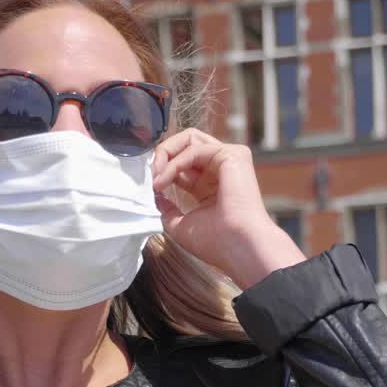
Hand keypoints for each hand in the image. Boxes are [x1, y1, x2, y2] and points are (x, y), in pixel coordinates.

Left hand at [151, 128, 305, 288]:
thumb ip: (167, 208)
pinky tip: (164, 180)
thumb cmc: (215, 242)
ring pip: (190, 139)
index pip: (182, 163)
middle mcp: (220, 169)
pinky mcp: (233, 155)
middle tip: (150, 175)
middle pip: (186, 143)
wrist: (237, 247)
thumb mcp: (180, 224)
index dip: (161, 169)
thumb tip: (156, 195)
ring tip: (155, 179)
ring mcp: (229, 159)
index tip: (149, 186)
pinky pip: (195, 149)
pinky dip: (175, 163)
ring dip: (166, 156)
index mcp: (210, 185)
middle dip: (163, 155)